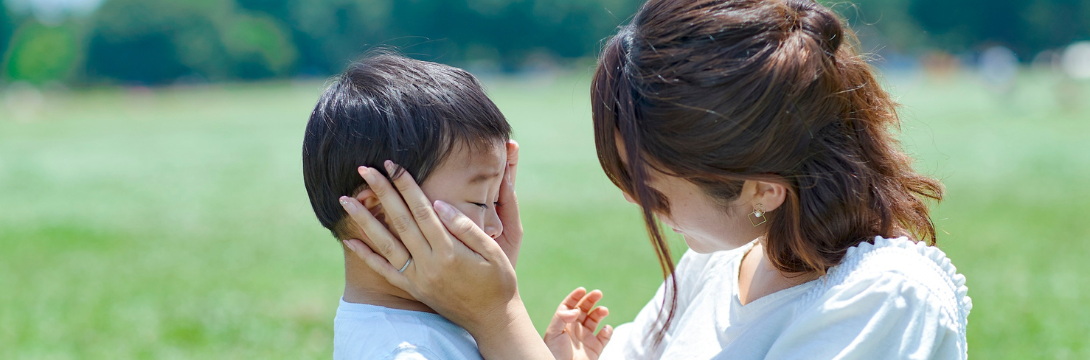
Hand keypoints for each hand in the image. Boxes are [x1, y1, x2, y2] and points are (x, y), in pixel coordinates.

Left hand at [338, 147, 551, 358]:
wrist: (492, 319)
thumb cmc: (498, 282)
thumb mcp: (492, 252)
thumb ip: (465, 228)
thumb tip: (439, 203)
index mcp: (449, 251)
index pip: (421, 210)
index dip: (406, 185)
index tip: (393, 165)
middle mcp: (428, 264)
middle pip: (399, 221)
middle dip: (382, 192)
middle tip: (364, 169)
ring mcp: (418, 278)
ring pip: (385, 244)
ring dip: (364, 220)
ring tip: (346, 199)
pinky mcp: (413, 289)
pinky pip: (384, 271)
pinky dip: (365, 256)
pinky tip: (349, 241)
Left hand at [545, 288, 612, 359]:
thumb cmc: (553, 354)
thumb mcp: (553, 333)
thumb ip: (562, 317)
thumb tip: (576, 310)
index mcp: (562, 324)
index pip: (569, 306)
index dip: (575, 297)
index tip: (582, 290)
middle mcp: (574, 329)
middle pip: (584, 309)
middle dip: (591, 300)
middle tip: (598, 293)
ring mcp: (585, 338)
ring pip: (595, 320)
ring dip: (600, 312)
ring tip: (603, 310)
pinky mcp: (595, 348)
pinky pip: (604, 337)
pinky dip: (607, 331)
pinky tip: (605, 330)